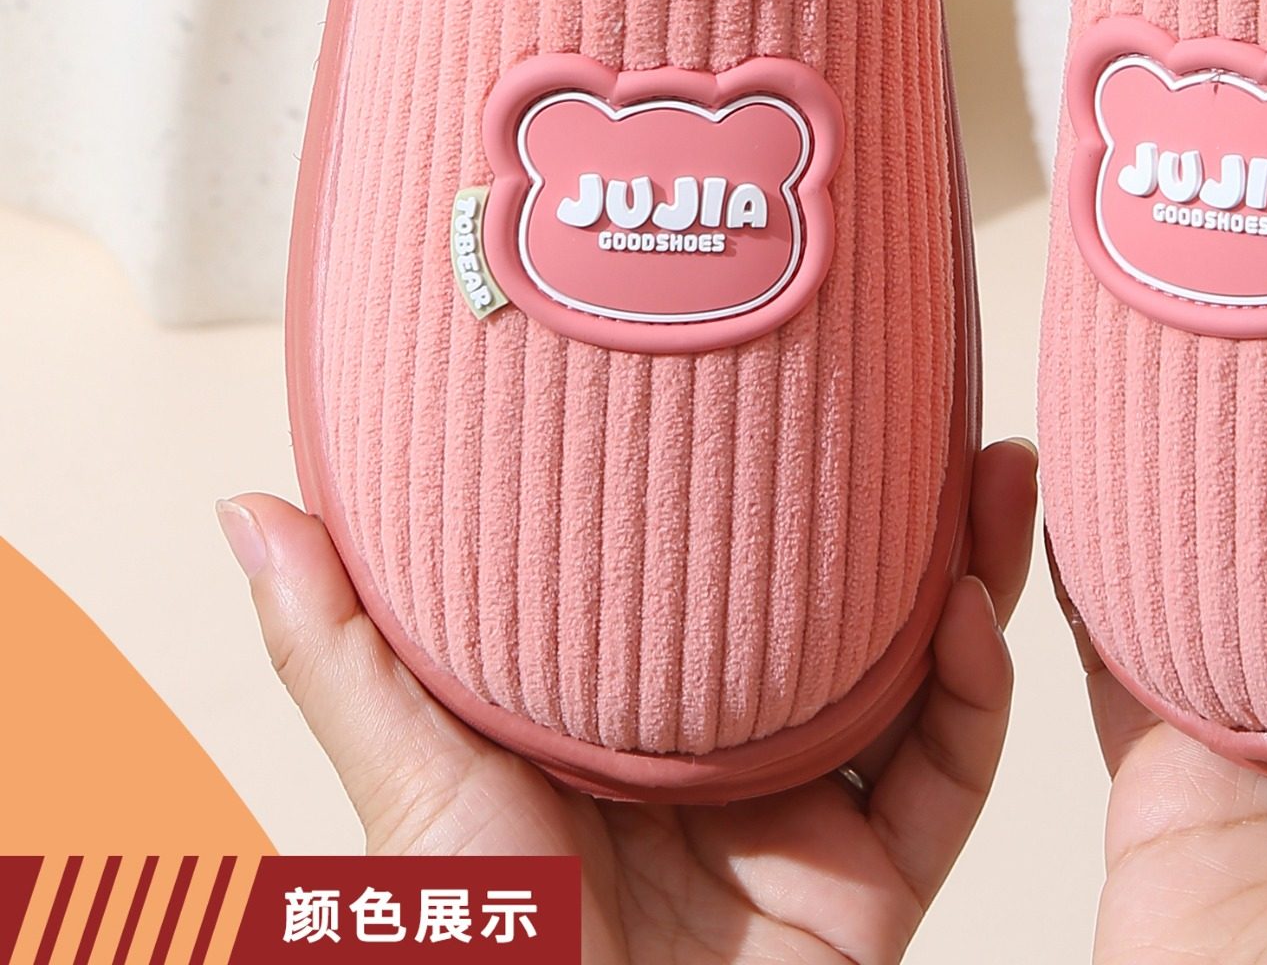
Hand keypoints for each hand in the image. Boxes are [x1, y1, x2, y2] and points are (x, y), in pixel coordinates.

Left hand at [220, 439, 1037, 964]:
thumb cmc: (477, 949)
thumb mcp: (407, 782)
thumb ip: (345, 651)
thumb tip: (248, 502)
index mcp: (638, 708)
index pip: (728, 570)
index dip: (776, 475)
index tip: (803, 373)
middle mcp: (737, 747)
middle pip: (849, 604)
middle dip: (908, 504)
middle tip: (944, 404)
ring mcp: (813, 814)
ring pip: (922, 670)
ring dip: (973, 569)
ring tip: (1003, 467)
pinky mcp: (873, 885)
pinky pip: (949, 779)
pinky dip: (975, 696)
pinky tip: (968, 614)